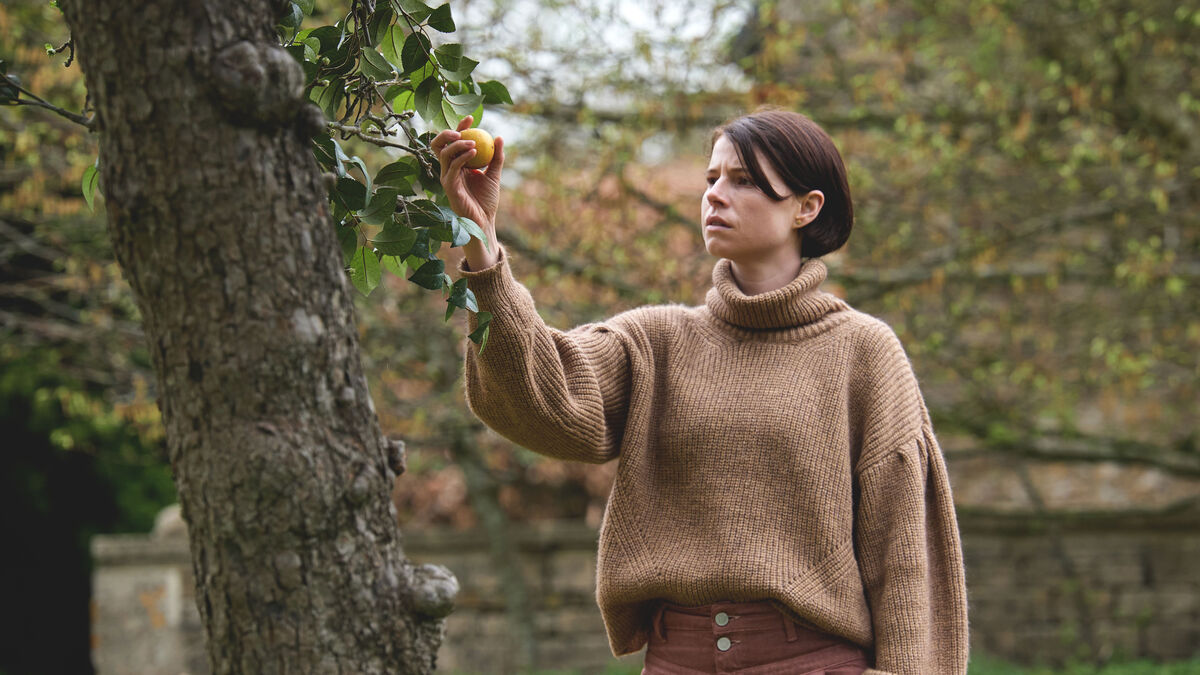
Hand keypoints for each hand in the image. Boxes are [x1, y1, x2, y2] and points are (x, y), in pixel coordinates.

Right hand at [431, 115, 503, 267]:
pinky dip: (462, 157)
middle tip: (462, 130)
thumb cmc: (487, 201)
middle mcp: (449, 169)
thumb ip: (496, 157)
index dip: (459, 128)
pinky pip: (452, 167)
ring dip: (458, 144)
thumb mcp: (494, 175)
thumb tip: (499, 137)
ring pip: (444, 154)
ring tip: (474, 143)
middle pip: (439, 145)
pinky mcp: (449, 186)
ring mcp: (447, 177)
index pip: (453, 142)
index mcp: (457, 165)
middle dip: (447, 133)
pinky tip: (474, 152)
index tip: (470, 119)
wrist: (484, 221)